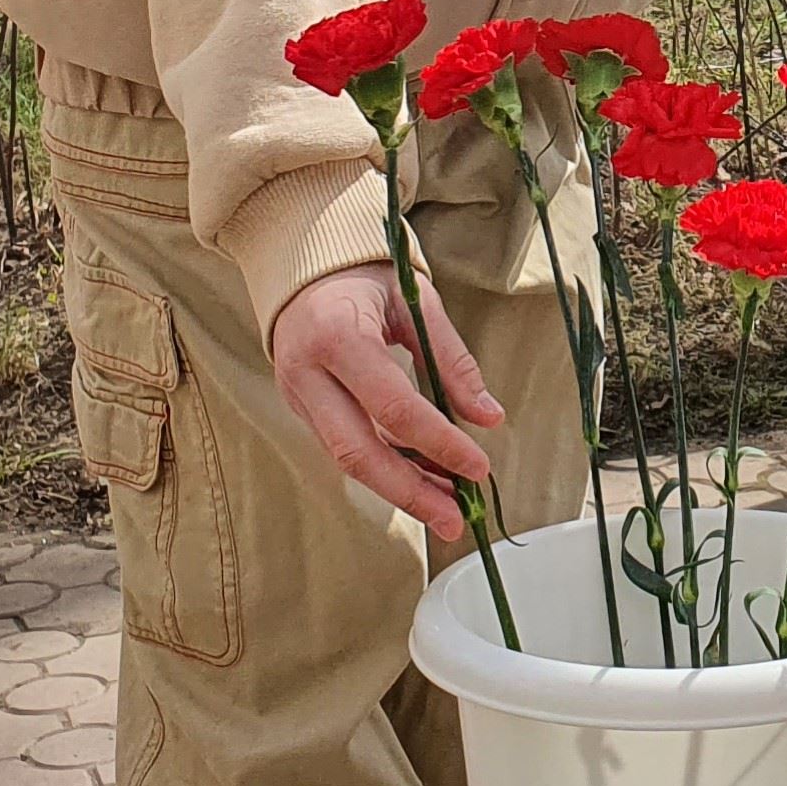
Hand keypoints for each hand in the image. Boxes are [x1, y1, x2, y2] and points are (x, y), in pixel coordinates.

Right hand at [271, 262, 502, 539]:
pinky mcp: (300, 409)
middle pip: (358, 452)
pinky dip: (384, 468)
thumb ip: (450, 358)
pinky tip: (421, 479)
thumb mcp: (414, 301)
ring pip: (347, 460)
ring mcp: (297, 395)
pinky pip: (343, 448)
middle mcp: (307, 372)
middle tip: (456, 519)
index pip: (393, 406)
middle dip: (410, 493)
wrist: (303, 265)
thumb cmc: (364, 276)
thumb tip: (489, 416)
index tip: (478, 467)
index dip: (438, 442)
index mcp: (337, 335)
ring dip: (400, 489)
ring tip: (447, 506)